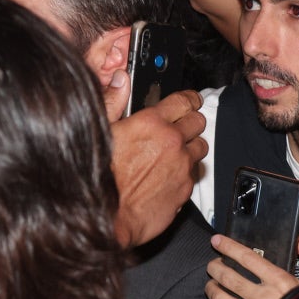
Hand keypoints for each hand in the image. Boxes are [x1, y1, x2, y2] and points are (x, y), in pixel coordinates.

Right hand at [110, 90, 206, 248]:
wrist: (108, 217)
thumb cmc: (98, 177)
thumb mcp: (99, 131)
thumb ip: (114, 101)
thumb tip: (121, 81)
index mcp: (151, 123)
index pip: (183, 100)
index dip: (188, 99)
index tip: (189, 100)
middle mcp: (172, 142)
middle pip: (198, 122)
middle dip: (190, 121)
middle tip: (179, 126)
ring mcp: (182, 167)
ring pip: (200, 148)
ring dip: (190, 147)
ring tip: (172, 152)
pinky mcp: (185, 189)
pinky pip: (193, 174)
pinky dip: (184, 172)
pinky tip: (166, 175)